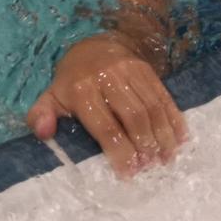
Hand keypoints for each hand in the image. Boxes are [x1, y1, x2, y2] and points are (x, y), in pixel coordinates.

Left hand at [26, 32, 187, 177]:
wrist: (92, 45)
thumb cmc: (72, 82)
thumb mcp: (51, 97)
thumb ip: (41, 115)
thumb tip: (44, 133)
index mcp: (82, 90)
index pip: (105, 126)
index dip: (119, 152)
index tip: (128, 174)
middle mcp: (108, 78)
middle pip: (133, 117)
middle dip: (144, 146)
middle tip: (151, 168)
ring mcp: (130, 71)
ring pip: (152, 107)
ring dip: (162, 136)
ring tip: (166, 159)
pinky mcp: (146, 69)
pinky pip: (164, 96)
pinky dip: (174, 118)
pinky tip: (180, 139)